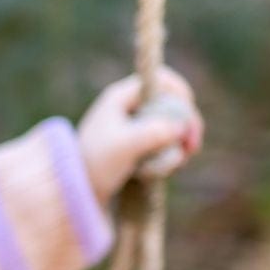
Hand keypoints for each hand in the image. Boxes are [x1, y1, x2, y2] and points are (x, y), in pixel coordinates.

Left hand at [77, 66, 203, 206]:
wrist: (77, 190)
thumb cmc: (95, 164)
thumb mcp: (125, 147)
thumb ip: (153, 133)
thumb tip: (181, 127)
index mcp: (121, 96)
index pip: (161, 79)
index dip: (181, 93)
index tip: (190, 118)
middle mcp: (129, 106)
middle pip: (172, 103)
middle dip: (186, 124)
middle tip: (192, 147)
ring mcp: (135, 125)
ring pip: (171, 126)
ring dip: (178, 144)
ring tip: (174, 164)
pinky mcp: (139, 144)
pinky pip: (165, 143)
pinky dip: (170, 155)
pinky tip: (166, 169)